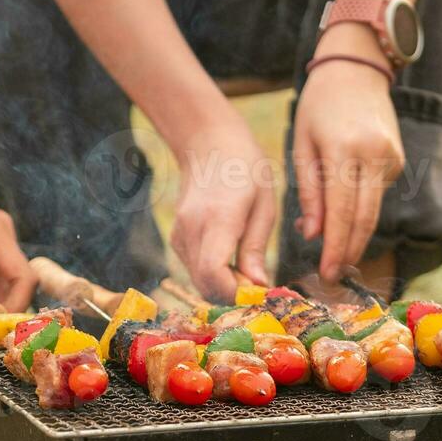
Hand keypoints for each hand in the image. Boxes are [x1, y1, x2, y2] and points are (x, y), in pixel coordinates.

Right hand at [168, 112, 275, 301]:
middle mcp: (192, 229)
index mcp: (218, 218)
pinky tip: (232, 260)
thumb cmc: (246, 170)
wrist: (209, 144)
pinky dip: (214, 275)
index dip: (236, 293)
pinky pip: (195, 270)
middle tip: (258, 286)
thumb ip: (256, 247)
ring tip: (248, 271)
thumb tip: (259, 285)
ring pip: (199, 281)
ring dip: (224, 287)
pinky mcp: (177, 239)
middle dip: (233, 295)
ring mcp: (180, 234)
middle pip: (205, 284)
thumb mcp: (264, 205)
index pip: (214, 272)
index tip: (259, 292)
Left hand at [292, 43, 404, 279]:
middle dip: (349, 251)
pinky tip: (346, 210)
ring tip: (337, 257)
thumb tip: (313, 235)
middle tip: (332, 276)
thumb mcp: (302, 144)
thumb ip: (309, 192)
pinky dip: (361, 210)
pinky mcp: (398, 161)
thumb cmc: (318, 106)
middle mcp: (374, 156)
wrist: (356, 70)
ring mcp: (391, 158)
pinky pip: (378, 195)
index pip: (342, 213)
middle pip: (364, 219)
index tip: (326, 273)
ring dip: (357, 237)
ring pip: (374, 212)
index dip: (336, 247)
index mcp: (344, 151)